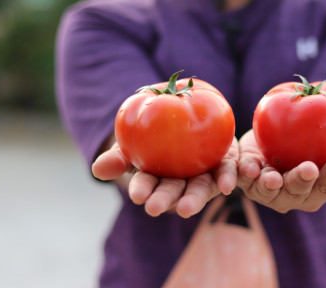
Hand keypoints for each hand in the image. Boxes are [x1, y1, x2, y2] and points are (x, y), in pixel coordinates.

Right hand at [92, 138, 238, 217]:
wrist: (185, 113)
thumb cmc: (152, 130)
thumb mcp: (131, 140)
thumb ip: (118, 156)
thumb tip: (97, 170)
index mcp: (158, 178)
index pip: (148, 185)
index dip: (143, 190)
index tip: (136, 195)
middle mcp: (181, 180)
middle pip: (174, 192)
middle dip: (165, 200)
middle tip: (155, 209)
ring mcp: (203, 175)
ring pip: (200, 189)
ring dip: (194, 199)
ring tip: (187, 209)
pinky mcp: (224, 165)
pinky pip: (227, 172)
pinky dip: (228, 179)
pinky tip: (228, 187)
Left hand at [237, 130, 325, 212]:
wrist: (279, 139)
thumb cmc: (312, 150)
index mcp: (315, 193)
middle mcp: (291, 197)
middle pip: (297, 191)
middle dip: (302, 181)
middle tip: (310, 169)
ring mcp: (267, 191)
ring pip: (269, 190)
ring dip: (271, 185)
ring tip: (274, 177)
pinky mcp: (246, 178)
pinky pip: (243, 178)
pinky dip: (244, 174)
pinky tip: (249, 168)